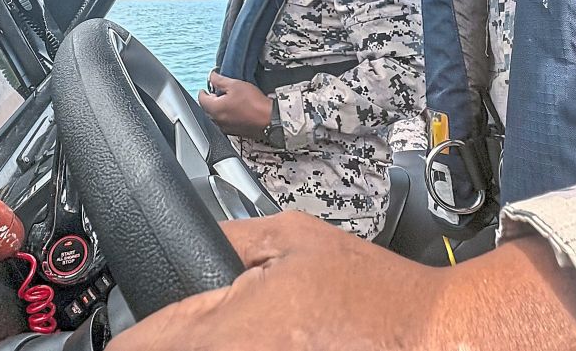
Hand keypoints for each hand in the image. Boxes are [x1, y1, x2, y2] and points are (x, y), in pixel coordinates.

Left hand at [105, 212, 575, 350]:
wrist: (438, 339)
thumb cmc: (374, 293)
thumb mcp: (294, 236)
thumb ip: (228, 240)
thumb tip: (189, 247)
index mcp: (226, 334)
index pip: (136, 347)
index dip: (140, 335)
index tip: (147, 330)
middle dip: (178, 343)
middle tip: (213, 328)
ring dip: (210, 348)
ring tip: (256, 335)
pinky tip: (277, 345)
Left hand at [198, 72, 272, 137]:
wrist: (269, 119)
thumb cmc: (253, 103)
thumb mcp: (235, 85)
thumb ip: (220, 80)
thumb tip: (211, 76)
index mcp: (215, 109)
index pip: (201, 99)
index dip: (204, 90)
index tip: (207, 86)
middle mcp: (217, 121)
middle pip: (207, 108)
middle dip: (211, 99)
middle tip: (218, 91)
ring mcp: (225, 128)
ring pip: (216, 116)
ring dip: (218, 107)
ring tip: (228, 99)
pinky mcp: (234, 132)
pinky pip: (224, 122)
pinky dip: (226, 114)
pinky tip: (235, 109)